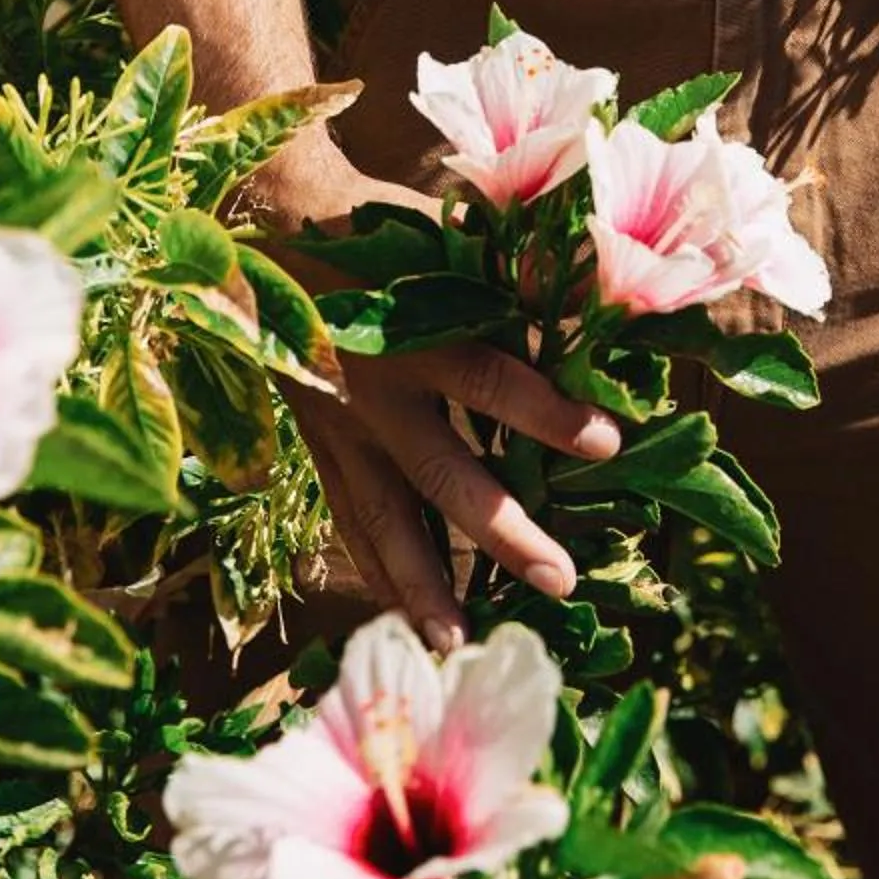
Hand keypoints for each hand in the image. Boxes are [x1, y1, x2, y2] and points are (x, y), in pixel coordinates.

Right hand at [245, 132, 620, 651]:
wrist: (270, 236)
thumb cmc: (378, 235)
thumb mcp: (445, 243)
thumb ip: (515, 277)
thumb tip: (599, 298)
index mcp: (415, 333)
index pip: (490, 378)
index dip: (548, 411)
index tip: (608, 443)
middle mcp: (377, 393)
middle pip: (443, 474)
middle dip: (502, 532)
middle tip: (560, 579)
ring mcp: (342, 432)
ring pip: (385, 521)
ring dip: (424, 586)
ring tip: (458, 643)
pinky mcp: (321, 452)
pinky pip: (353, 524)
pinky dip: (380, 573)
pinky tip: (407, 621)